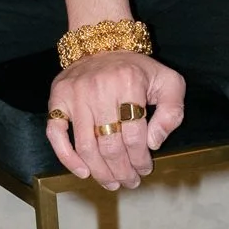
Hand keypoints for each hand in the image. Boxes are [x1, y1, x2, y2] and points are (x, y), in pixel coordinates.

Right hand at [45, 51, 186, 190]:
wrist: (103, 45)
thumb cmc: (138, 70)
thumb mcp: (168, 82)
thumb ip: (172, 112)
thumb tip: (154, 143)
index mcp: (129, 82)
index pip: (135, 135)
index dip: (141, 159)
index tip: (145, 169)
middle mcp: (99, 88)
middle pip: (110, 144)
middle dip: (122, 170)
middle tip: (129, 182)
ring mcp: (75, 94)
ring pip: (85, 145)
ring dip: (99, 171)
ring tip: (112, 183)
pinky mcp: (57, 98)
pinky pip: (56, 134)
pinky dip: (67, 157)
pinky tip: (83, 171)